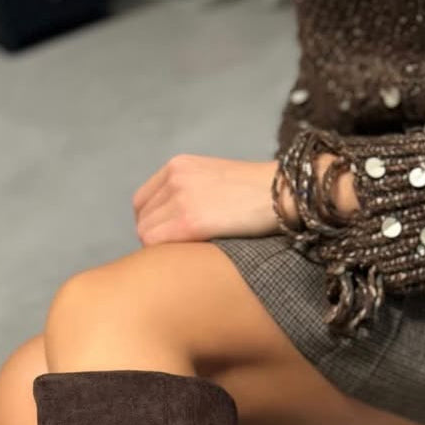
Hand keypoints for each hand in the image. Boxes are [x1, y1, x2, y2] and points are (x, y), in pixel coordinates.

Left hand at [132, 155, 282, 244]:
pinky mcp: (189, 221)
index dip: (152, 223)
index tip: (169, 239)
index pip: (143, 201)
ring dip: (162, 249)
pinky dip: (166, 255)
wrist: (283, 192)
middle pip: (142, 219)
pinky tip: (188, 258)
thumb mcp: (217, 180)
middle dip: (156, 239)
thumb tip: (174, 225)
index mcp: (179, 165)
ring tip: (187, 256)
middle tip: (180, 253)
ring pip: (146, 233)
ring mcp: (180, 199)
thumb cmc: (259, 194)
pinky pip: (156, 243)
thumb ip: (191, 193)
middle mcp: (174, 178)